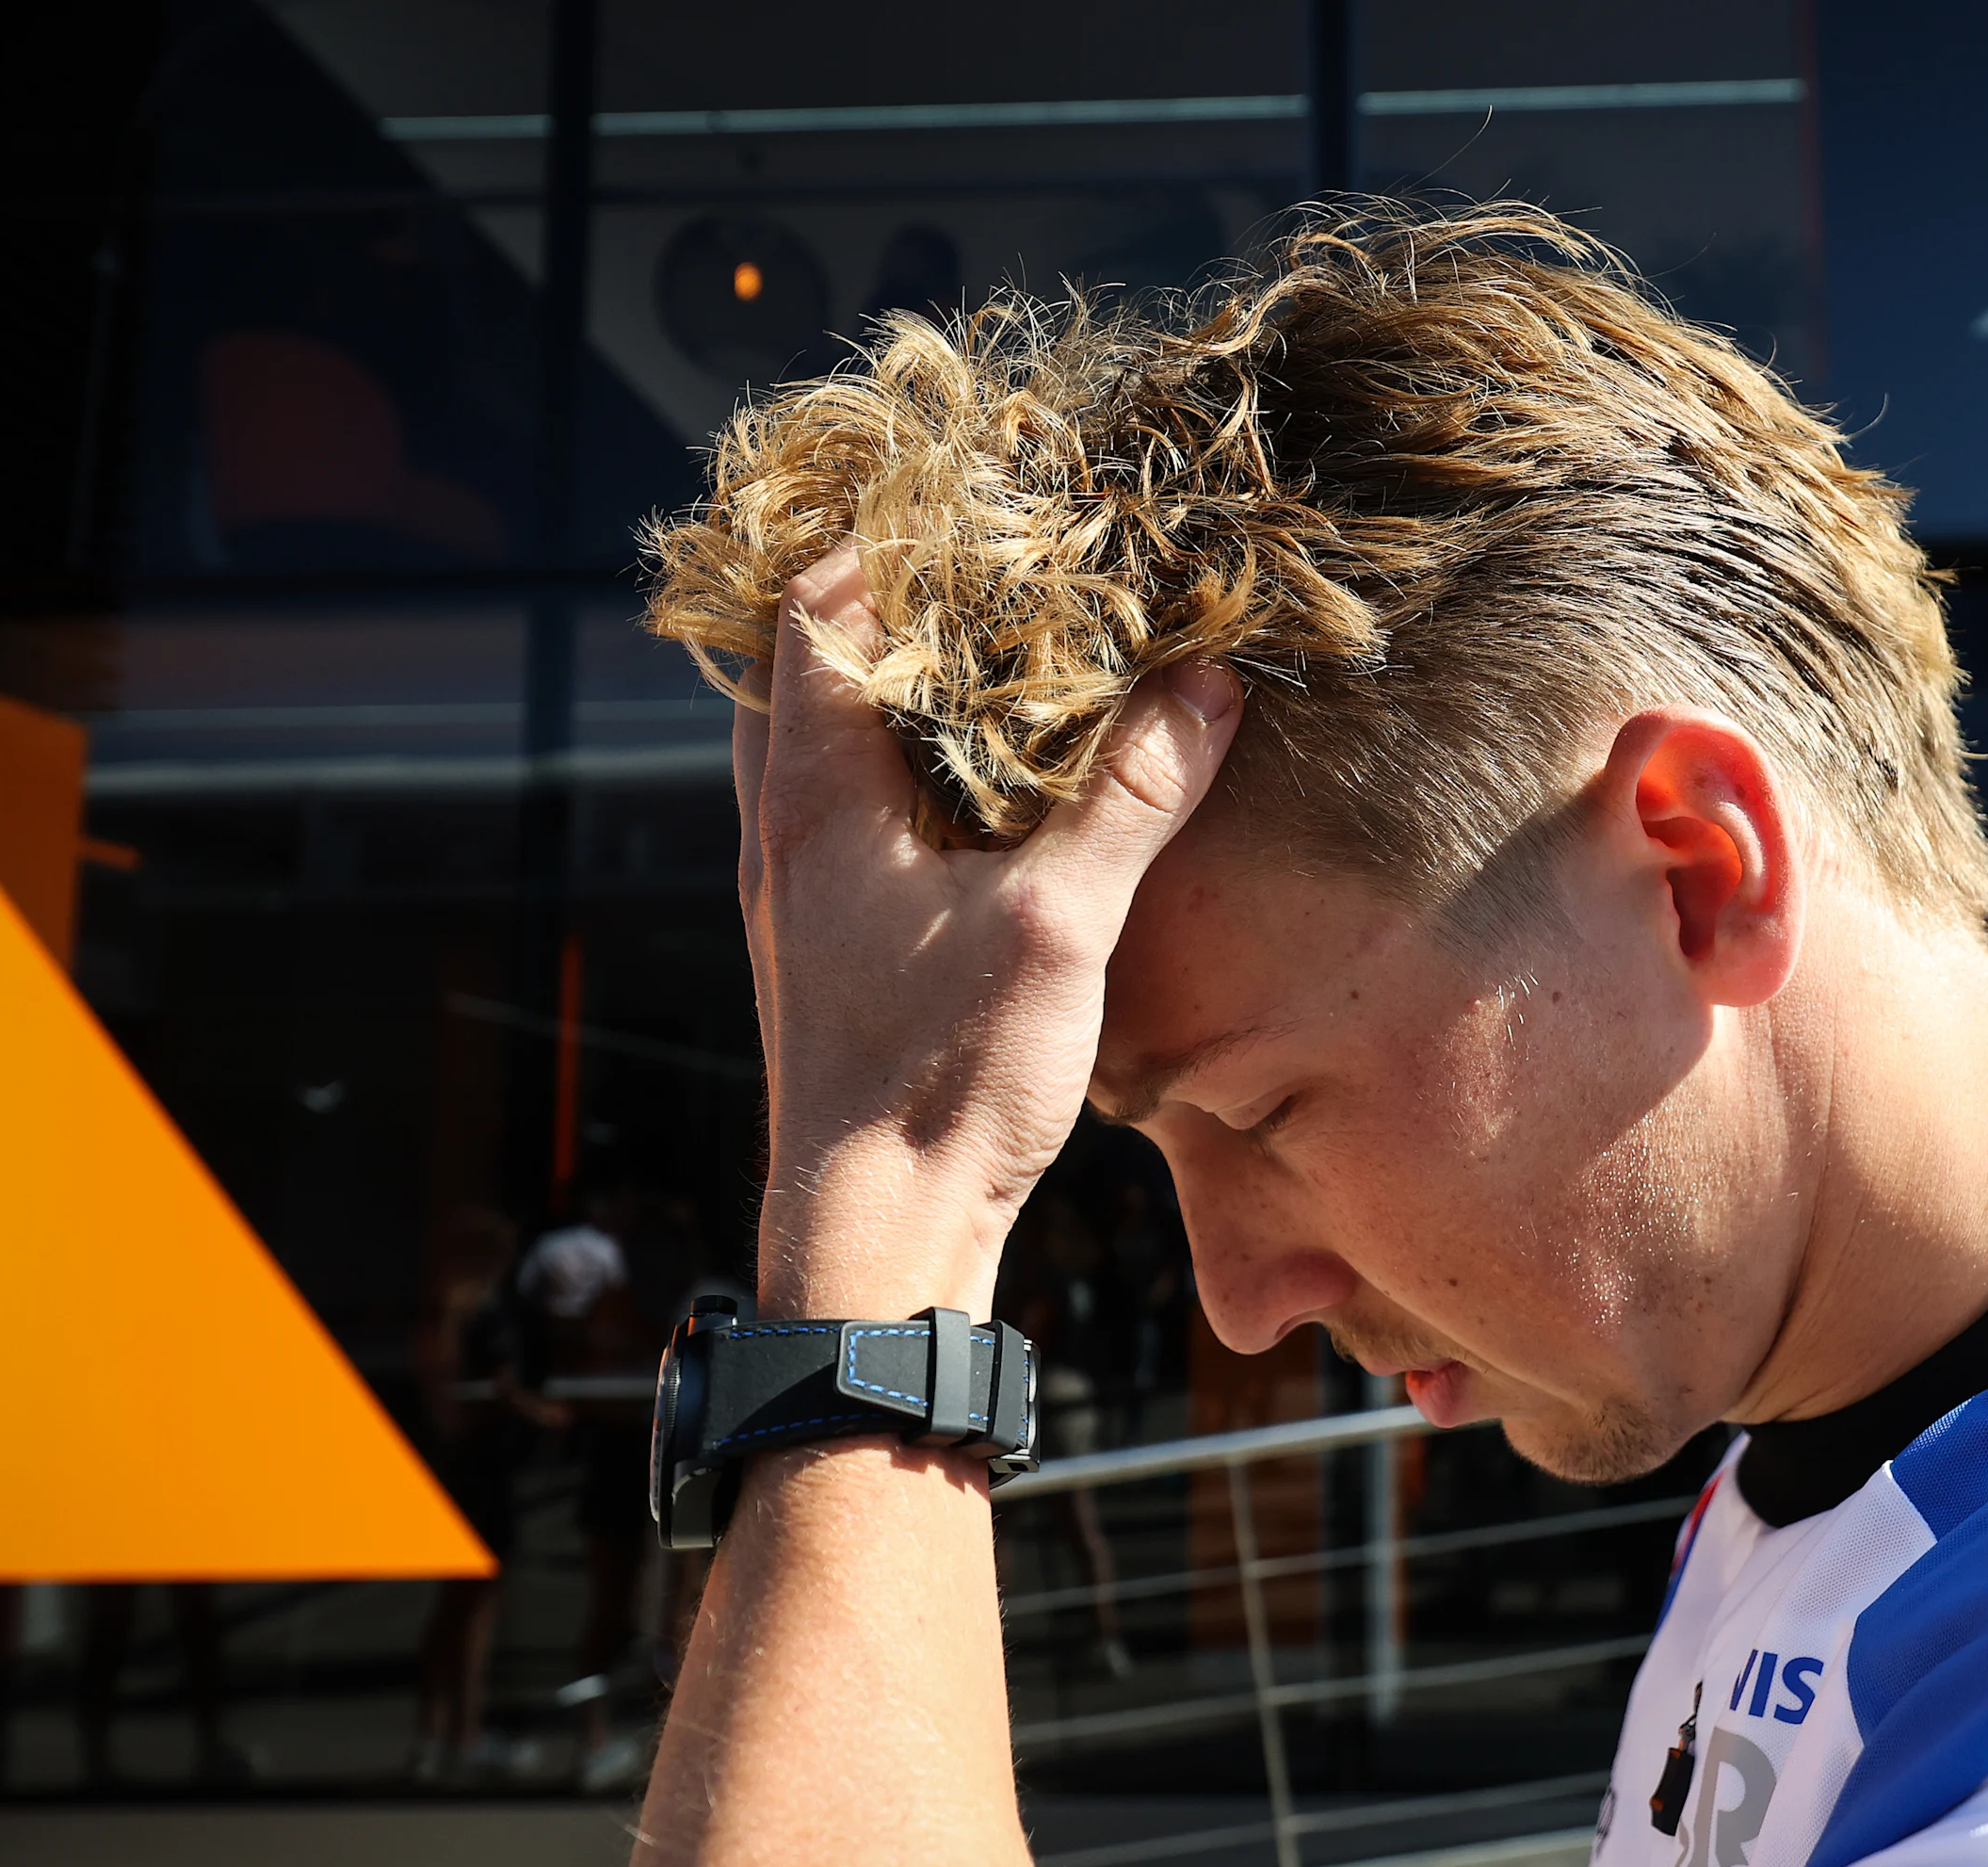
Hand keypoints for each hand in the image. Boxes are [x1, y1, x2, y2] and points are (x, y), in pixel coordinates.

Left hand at [734, 547, 1238, 1318]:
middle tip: (977, 567)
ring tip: (984, 663)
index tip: (969, 505)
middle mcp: (780, 836)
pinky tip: (979, 799)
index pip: (813, 613)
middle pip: (797, 672)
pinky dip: (898, 776)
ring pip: (816, 751)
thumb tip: (1207, 684)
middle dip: (878, 606)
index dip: (881, 542)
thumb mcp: (1058, 923)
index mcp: (813, 800)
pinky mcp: (823, 953)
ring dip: (885, 695)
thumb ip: (1131, 798)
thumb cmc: (942, 1080)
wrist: (875, 1240)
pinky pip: (844, 822)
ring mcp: (793, 898)